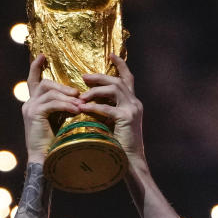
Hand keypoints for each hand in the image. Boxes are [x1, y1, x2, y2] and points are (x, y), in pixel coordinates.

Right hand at [22, 54, 80, 163]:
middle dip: (63, 87)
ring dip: (67, 97)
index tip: (43, 55)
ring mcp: (29, 108)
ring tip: (80, 104)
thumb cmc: (56, 143)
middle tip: (78, 94)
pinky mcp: (34, 114)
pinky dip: (65, 105)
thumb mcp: (59, 120)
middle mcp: (28, 104)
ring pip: (49, 92)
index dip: (36, 67)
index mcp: (33, 104)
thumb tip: (78, 97)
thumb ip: (63, 107)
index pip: (33, 81)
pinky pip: (52, 103)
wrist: (45, 160)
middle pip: (45, 84)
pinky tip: (76, 110)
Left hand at [77, 53, 144, 171]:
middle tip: (84, 77)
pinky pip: (108, 108)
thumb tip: (89, 102)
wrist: (130, 163)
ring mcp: (133, 110)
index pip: (128, 78)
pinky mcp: (127, 119)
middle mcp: (135, 103)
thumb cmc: (119, 146)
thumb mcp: (114, 124)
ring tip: (81, 95)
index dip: (120, 65)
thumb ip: (108, 111)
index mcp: (133, 103)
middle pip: (118, 80)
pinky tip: (83, 108)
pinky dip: (95, 107)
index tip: (110, 54)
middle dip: (100, 76)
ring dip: (96, 91)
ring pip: (114, 89)